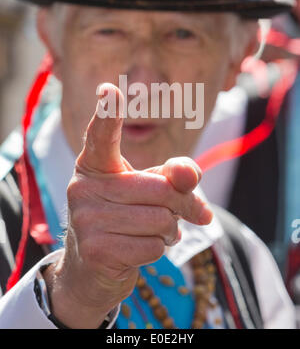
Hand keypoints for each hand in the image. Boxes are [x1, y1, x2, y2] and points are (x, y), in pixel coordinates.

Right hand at [44, 84, 212, 327]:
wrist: (94, 267)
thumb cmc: (128, 215)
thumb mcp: (151, 189)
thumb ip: (175, 174)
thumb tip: (190, 177)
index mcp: (95, 164)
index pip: (102, 136)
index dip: (108, 113)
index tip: (109, 89)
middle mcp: (83, 187)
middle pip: (161, 189)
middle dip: (184, 204)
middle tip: (188, 212)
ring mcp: (85, 219)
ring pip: (160, 220)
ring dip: (169, 230)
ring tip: (152, 231)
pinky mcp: (95, 250)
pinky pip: (152, 247)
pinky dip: (158, 250)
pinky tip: (141, 248)